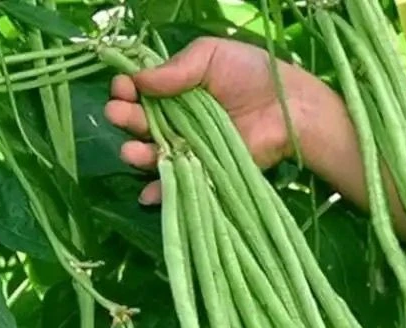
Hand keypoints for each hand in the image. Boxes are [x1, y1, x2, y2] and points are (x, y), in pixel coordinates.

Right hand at [104, 37, 327, 204]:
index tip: (123, 88)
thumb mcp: (211, 55)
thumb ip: (176, 67)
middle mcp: (177, 119)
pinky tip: (146, 194)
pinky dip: (160, 192)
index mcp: (175, 88)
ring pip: (154, 154)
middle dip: (125, 118)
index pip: (141, 90)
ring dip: (137, 153)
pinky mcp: (203, 172)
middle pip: (141, 123)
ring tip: (131, 151)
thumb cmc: (252, 74)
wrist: (287, 109)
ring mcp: (189, 148)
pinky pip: (177, 183)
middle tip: (119, 114)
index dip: (127, 89)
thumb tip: (139, 79)